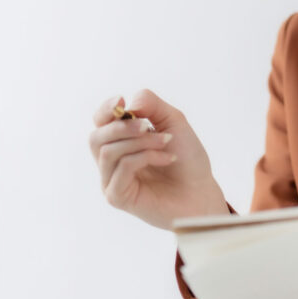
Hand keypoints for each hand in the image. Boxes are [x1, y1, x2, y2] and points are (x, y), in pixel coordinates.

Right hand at [89, 88, 228, 229]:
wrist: (201, 191)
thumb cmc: (187, 158)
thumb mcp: (172, 121)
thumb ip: (150, 104)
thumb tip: (128, 104)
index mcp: (120, 141)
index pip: (99, 122)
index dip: (105, 109)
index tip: (122, 101)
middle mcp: (111, 161)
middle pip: (96, 137)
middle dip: (122, 127)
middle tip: (147, 125)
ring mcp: (111, 180)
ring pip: (108, 152)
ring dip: (140, 142)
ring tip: (166, 142)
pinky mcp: (117, 197)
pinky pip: (121, 168)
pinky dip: (145, 157)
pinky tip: (167, 159)